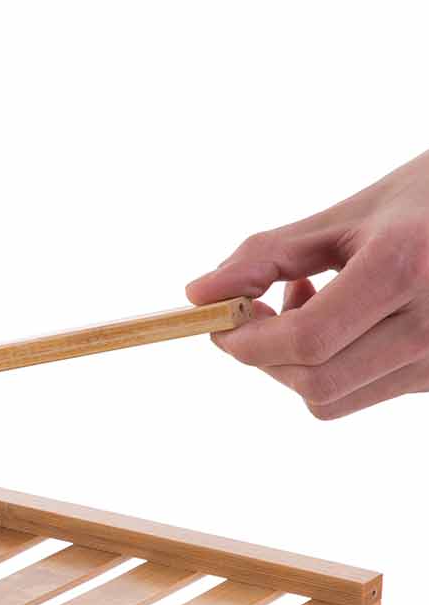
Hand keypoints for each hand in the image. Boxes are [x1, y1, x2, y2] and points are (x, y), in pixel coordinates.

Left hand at [187, 150, 428, 418]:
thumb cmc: (418, 206)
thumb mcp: (343, 219)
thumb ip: (265, 257)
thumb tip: (198, 295)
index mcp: (403, 267)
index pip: (305, 340)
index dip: (247, 341)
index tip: (220, 323)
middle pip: (314, 383)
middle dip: (265, 358)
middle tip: (255, 316)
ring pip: (331, 399)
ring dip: (295, 364)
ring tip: (310, 304)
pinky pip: (359, 394)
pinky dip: (330, 368)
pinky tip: (347, 322)